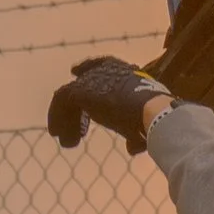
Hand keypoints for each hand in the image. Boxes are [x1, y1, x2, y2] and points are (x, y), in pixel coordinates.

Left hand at [49, 57, 172, 151]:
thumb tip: (133, 148)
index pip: (101, 64)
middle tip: (75, 126)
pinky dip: (58, 118)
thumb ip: (135, 135)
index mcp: (125, 72)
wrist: (152, 111)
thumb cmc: (156, 116)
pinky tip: (60, 135)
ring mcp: (92, 78)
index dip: (87, 68)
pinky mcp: (80, 90)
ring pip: (69, 96)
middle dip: (75, 104)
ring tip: (69, 141)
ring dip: (67, 118)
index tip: (75, 72)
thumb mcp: (144, 123)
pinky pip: (60, 102)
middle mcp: (106, 70)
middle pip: (83, 83)